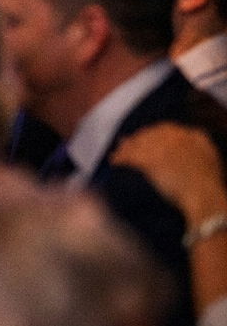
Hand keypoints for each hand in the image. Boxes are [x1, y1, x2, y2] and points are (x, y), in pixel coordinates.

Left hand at [112, 122, 226, 224]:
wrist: (204, 196)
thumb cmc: (209, 184)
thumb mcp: (209, 158)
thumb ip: (197, 145)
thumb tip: (189, 136)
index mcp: (193, 136)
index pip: (165, 129)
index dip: (152, 135)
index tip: (144, 140)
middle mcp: (176, 136)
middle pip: (148, 134)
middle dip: (136, 140)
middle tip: (124, 145)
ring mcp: (161, 147)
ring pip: (136, 143)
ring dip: (125, 149)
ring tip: (117, 154)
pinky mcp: (149, 159)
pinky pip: (129, 156)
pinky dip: (120, 158)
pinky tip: (114, 162)